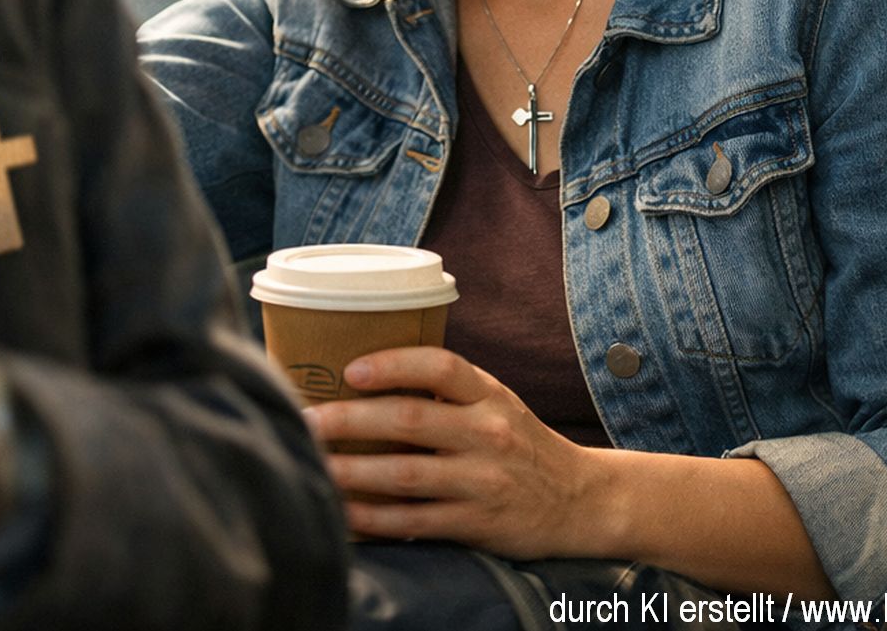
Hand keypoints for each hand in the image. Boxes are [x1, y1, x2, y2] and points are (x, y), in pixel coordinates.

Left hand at [302, 346, 597, 558]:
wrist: (579, 500)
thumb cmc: (520, 442)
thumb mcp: (496, 402)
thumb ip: (448, 390)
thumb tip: (368, 374)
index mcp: (490, 394)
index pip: (441, 366)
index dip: (393, 363)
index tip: (349, 370)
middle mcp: (487, 433)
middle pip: (410, 419)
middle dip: (350, 420)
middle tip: (307, 418)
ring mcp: (482, 481)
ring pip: (405, 474)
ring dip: (352, 470)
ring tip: (313, 462)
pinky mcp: (477, 523)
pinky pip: (415, 520)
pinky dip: (375, 517)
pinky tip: (345, 511)